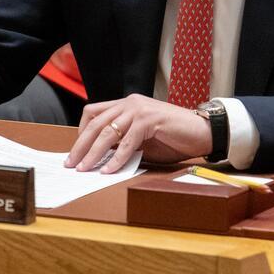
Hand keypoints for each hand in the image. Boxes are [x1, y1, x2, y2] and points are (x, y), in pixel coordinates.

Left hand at [65, 94, 211, 173]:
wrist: (202, 132)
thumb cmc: (173, 138)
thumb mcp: (142, 140)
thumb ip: (122, 143)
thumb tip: (100, 159)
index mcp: (126, 104)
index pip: (93, 113)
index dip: (81, 132)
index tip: (75, 152)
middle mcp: (130, 103)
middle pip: (96, 123)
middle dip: (81, 146)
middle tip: (72, 164)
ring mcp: (140, 109)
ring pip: (107, 132)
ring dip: (94, 153)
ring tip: (85, 169)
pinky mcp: (150, 119)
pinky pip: (127, 142)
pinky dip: (116, 158)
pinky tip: (109, 170)